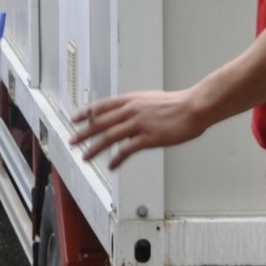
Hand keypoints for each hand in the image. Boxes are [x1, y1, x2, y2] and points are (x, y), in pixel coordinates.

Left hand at [71, 90, 207, 169]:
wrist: (194, 107)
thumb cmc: (177, 104)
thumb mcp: (151, 100)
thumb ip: (136, 109)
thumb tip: (126, 120)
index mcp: (131, 100)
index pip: (102, 106)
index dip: (86, 113)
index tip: (75, 118)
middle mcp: (131, 110)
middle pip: (100, 122)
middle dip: (83, 133)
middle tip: (72, 141)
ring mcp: (139, 124)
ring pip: (109, 137)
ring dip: (94, 148)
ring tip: (85, 157)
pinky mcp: (148, 137)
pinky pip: (127, 150)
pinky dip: (117, 158)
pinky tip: (112, 166)